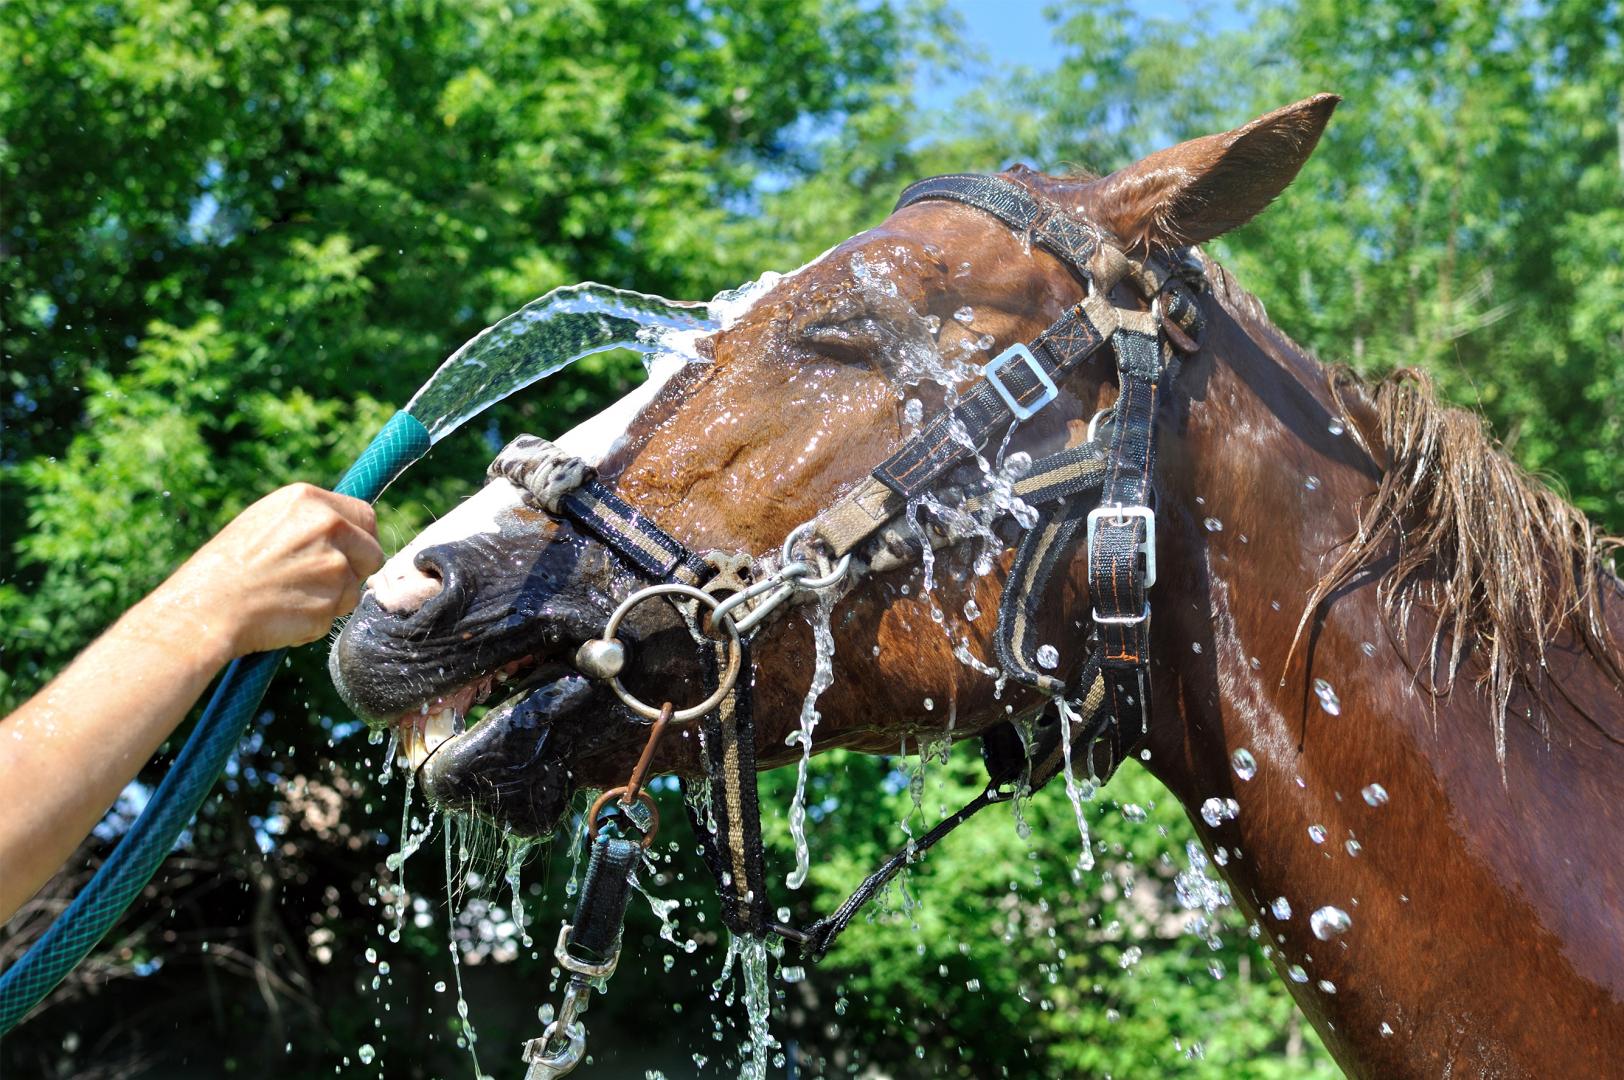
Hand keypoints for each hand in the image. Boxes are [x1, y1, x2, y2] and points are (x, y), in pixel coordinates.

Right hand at [154, 483, 384, 658]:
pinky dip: (317, 619)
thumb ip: (310, 522)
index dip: (360, 538)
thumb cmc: (228, 567)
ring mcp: (333, 566)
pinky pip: (336, 615)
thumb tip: (346, 528)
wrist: (205, 607)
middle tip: (318, 580)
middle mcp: (329, 528)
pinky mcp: (330, 602)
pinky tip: (285, 613)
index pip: (365, 516)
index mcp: (310, 501)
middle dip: (355, 569)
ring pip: (355, 588)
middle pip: (372, 553)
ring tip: (289, 595)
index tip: (350, 552)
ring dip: (333, 597)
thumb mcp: (267, 522)